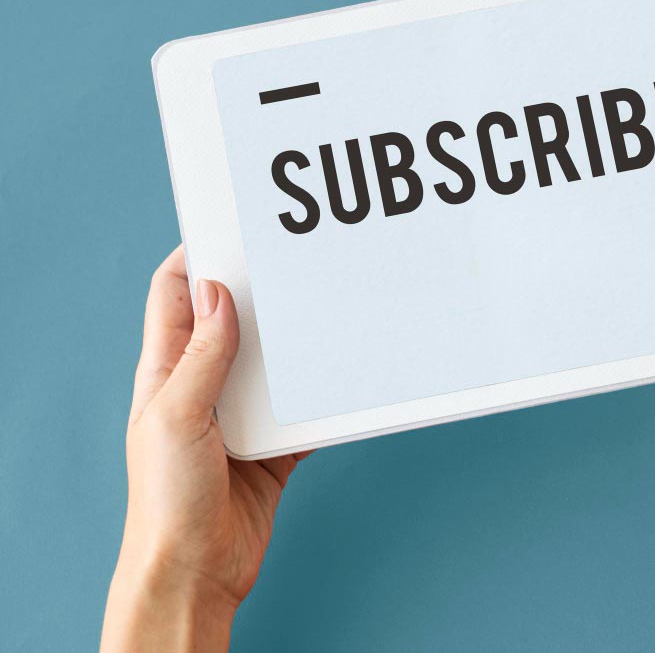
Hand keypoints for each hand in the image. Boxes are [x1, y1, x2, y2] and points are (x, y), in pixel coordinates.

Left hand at [101, 246, 309, 652]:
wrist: (196, 571)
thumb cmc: (167, 500)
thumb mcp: (177, 417)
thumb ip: (201, 358)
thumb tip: (219, 295)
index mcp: (166, 372)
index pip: (175, 295)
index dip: (197, 259)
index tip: (231, 231)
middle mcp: (202, 386)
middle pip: (231, 321)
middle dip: (258, 294)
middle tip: (292, 266)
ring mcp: (238, 416)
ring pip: (271, 362)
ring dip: (294, 343)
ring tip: (323, 314)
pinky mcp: (272, 446)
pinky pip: (300, 410)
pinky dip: (319, 396)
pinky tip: (342, 380)